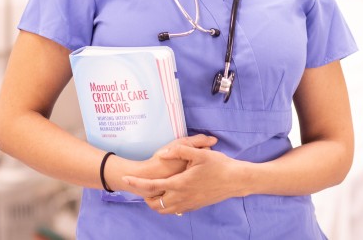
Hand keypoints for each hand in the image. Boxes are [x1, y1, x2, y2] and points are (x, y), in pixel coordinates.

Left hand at [123, 140, 241, 214]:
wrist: (236, 181)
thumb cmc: (219, 165)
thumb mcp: (200, 153)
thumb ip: (179, 151)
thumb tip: (163, 153)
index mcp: (180, 183)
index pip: (151, 187)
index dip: (136, 184)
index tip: (125, 179)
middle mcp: (182, 197)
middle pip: (155, 204)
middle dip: (145, 196)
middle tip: (142, 186)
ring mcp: (189, 204)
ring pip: (165, 210)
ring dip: (156, 202)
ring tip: (154, 190)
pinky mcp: (195, 206)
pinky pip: (176, 210)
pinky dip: (168, 205)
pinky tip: (171, 194)